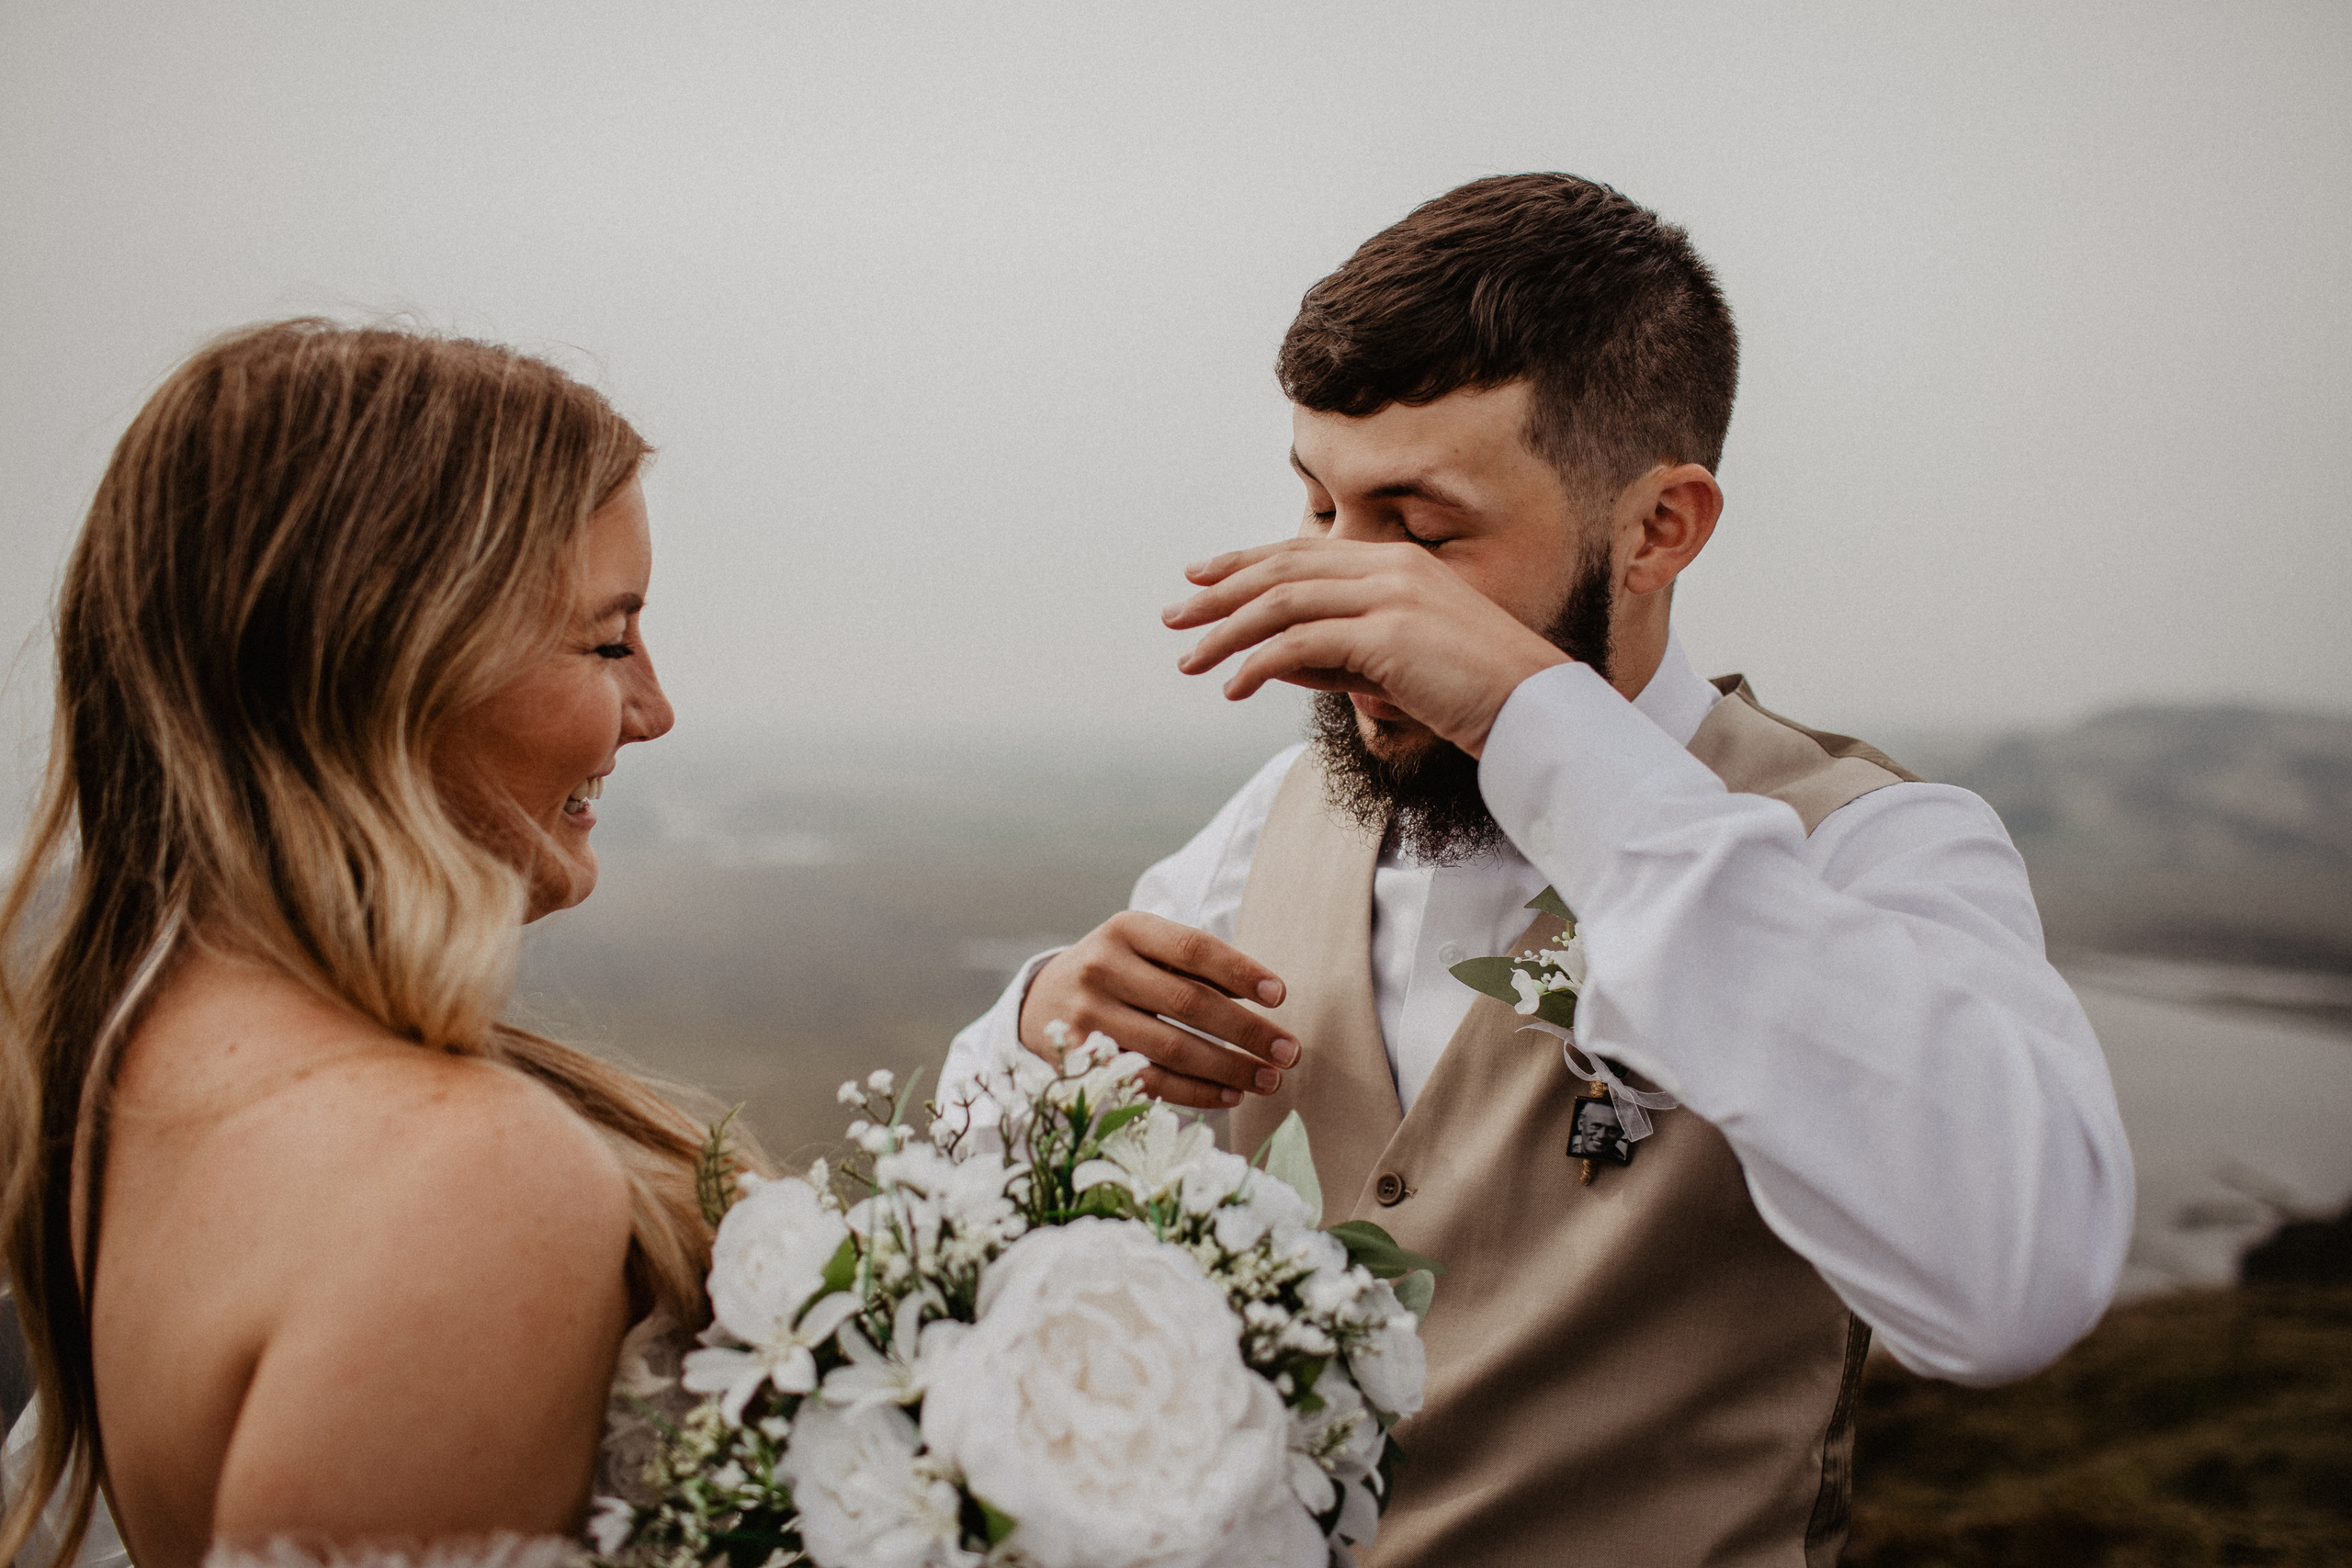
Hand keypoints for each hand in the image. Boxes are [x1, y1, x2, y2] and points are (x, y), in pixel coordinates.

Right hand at [1019, 912, 1299, 1109]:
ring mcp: (1087, 1016)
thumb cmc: (1118, 972)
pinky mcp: (1081, 1061)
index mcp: (1126, 929)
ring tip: (1269, 1080)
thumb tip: (1266, 996)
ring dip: (1229, 1068)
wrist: (1042, 999)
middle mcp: (1102, 967)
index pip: (1193, 948)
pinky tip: (1230, 1096)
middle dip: (1247, 1031)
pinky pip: (1150, 1082)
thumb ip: (1195, 966)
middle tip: (1289, 1051)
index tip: (1280, 995)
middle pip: (1188, 1003)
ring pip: (1172, 1049)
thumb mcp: (1145, 949)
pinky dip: (1196, 1093)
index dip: (1241, 971)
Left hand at [1163, 538, 1569, 756]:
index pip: (1302, 552)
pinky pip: (1301, 644)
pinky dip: (1258, 663)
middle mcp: (1389, 567)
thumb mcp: (1392, 667)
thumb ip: (1337, 656)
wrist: (1533, 708)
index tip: (1199, 576)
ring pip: (1282, 603)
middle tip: (1173, 617)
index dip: (1245, 561)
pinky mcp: (1387, 635)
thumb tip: (1271, 661)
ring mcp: (1390, 596)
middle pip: (1281, 569)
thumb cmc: (1469, 693)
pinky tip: (1233, 686)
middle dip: (1219, 592)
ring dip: (1227, 631)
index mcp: (1396, 563)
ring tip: (1190, 661)